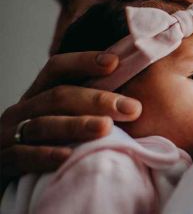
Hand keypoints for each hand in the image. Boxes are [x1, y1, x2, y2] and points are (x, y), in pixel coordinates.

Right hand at [0, 51, 141, 184]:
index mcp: (38, 96)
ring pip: (43, 124)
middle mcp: (22, 111)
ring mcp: (8, 135)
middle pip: (58, 96)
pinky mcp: (2, 162)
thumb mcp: (63, 123)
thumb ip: (89, 110)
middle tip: (132, 108)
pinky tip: (69, 156)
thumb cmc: (47, 147)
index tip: (115, 62)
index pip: (57, 68)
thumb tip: (133, 102)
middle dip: (97, 100)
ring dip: (76, 125)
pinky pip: (22, 155)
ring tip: (106, 127)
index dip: (84, 61)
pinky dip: (46, 155)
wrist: (8, 177)